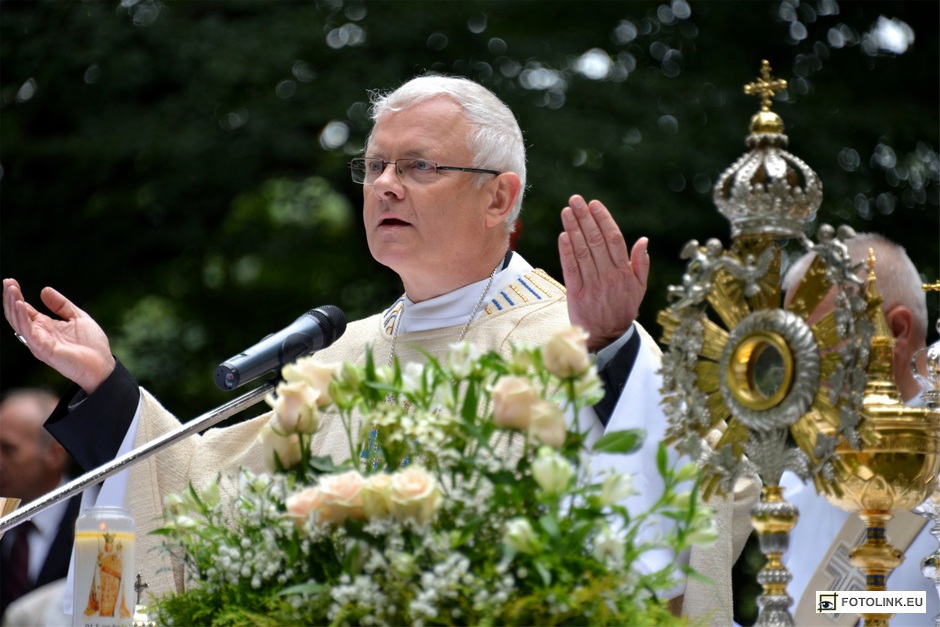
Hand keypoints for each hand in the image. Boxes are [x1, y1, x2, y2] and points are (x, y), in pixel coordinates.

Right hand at [3, 279, 114, 393]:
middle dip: (11, 298)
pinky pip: (28, 332)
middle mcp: (39, 334)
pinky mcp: (43, 349)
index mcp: (46, 326)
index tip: (10, 281)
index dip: (16, 296)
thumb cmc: (92, 345)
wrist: (103, 365)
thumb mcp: (77, 318)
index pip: (24, 310)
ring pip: (18, 322)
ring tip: (10, 289)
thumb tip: (44, 289)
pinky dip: (22, 318)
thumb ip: (61, 305)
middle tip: (7, 281)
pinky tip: (20, 304)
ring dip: (13, 305)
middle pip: (17, 315)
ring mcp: (39, 342)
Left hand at [558, 195, 649, 352]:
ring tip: (566, 211)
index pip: (614, 240)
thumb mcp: (639, 288)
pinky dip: (566, 251)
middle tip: (575, 200)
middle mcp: (609, 276)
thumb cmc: (623, 308)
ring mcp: (592, 285)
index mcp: (624, 273)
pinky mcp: (577, 294)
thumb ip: (641, 263)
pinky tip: (562, 235)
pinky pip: (571, 269)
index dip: (603, 219)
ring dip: (573, 229)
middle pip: (596, 241)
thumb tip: (643, 239)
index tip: (594, 204)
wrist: (608, 337)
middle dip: (585, 218)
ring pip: (582, 252)